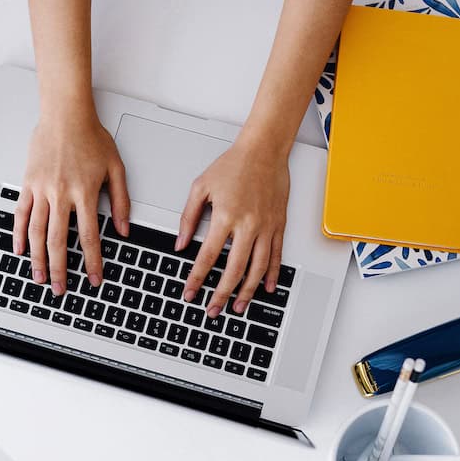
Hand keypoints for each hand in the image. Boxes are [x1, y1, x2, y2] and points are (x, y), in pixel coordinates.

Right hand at [13, 111, 129, 295]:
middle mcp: (61, 195)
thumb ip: (121, 201)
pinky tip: (19, 251)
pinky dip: (18, 234)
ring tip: (40, 277)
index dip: (93, 262)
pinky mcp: (28, 184)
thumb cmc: (91, 137)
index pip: (90, 237)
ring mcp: (41, 190)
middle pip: (59, 241)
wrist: (65, 114)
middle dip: (61, 269)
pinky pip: (20, 213)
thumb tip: (125, 229)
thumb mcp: (116, 168)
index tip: (94, 279)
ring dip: (38, 259)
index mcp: (84, 193)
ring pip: (36, 232)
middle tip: (62, 289)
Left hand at [176, 139, 289, 317]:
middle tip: (213, 310)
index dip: (197, 278)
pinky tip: (266, 288)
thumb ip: (188, 218)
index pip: (207, 257)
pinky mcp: (278, 225)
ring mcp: (266, 227)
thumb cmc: (233, 165)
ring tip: (238, 307)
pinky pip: (276, 255)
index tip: (190, 292)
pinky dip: (271, 274)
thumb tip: (180, 244)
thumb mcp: (200, 187)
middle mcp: (248, 225)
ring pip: (257, 268)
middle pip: (234, 270)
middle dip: (221, 294)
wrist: (264, 150)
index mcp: (225, 217)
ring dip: (247, 292)